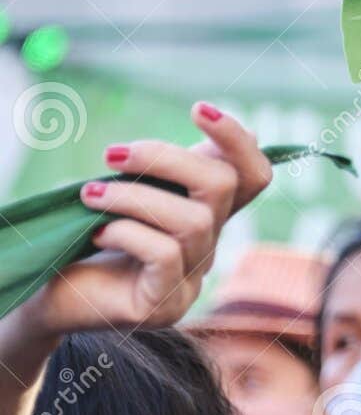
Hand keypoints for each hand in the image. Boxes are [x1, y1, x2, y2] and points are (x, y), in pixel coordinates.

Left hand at [9, 102, 272, 342]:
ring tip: (89, 194)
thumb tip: (204, 130)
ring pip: (194, 221)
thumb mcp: (132, 193)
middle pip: (225, 186)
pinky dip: (127, 233)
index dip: (237, 139)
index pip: (253, 175)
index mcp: (206, 215)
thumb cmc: (92, 237)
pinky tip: (96, 234)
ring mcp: (191, 278)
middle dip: (169, 159)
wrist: (53, 295)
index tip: (196, 109)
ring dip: (135, 197)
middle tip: (114, 155)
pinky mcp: (165, 304)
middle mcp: (209, 245)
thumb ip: (165, 171)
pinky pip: (166, 254)